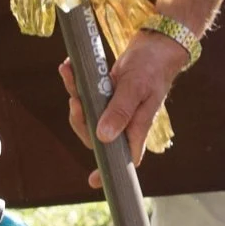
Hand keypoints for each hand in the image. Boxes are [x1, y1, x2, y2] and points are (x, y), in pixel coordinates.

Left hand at [60, 30, 189, 187]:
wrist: (156, 44)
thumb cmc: (151, 67)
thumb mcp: (136, 88)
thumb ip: (120, 112)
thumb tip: (103, 137)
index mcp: (136, 128)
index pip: (122, 157)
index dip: (108, 169)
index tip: (94, 181)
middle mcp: (125, 123)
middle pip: (95, 135)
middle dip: (80, 119)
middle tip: (75, 100)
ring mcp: (114, 109)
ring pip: (87, 114)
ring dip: (74, 94)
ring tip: (68, 71)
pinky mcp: (106, 95)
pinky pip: (86, 95)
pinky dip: (76, 83)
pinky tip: (70, 67)